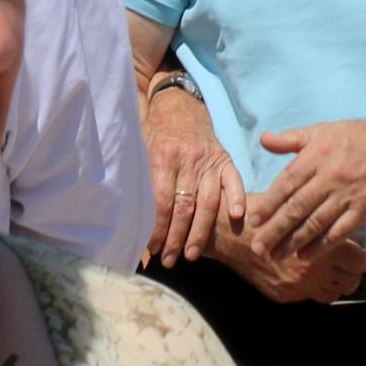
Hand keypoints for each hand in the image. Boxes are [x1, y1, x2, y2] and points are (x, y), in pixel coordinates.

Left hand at [142, 84, 240, 269]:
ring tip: (192, 255)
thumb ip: (136, 186)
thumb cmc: (153, 135)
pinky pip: (235, 180)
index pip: (161, 201)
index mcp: (162, 157)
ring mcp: (208, 160)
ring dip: (201, 231)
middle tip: (170, 261)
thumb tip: (127, 228)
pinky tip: (238, 218)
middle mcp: (187, 159)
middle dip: (176, 238)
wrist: (178, 105)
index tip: (151, 250)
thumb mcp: (138, 152)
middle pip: (184, 206)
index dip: (157, 228)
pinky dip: (238, 198)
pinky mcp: (224, 158)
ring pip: (208, 201)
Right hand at [216, 205, 365, 305]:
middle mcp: (314, 270)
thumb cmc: (265, 212)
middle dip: (356, 273)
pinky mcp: (284, 295)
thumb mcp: (299, 205)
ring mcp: (298, 286)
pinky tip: (315, 275)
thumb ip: (324, 217)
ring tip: (339, 272)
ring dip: (338, 284)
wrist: (230, 234)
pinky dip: (316, 287)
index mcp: (322, 246)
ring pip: (332, 294)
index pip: (360, 262)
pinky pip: (309, 297)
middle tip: (356, 263)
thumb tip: (346, 217)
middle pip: (350, 282)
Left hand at [246, 116, 365, 263]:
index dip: (269, 204)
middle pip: (297, 208)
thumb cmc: (358, 138)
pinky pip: (338, 232)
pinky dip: (320, 246)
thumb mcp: (323, 130)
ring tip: (276, 255)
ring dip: (293, 242)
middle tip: (258, 247)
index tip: (253, 220)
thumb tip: (263, 139)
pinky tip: (304, 256)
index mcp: (318, 154)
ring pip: (314, 223)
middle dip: (275, 230)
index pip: (286, 183)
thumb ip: (291, 139)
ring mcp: (348, 195)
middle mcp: (331, 176)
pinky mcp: (364, 210)